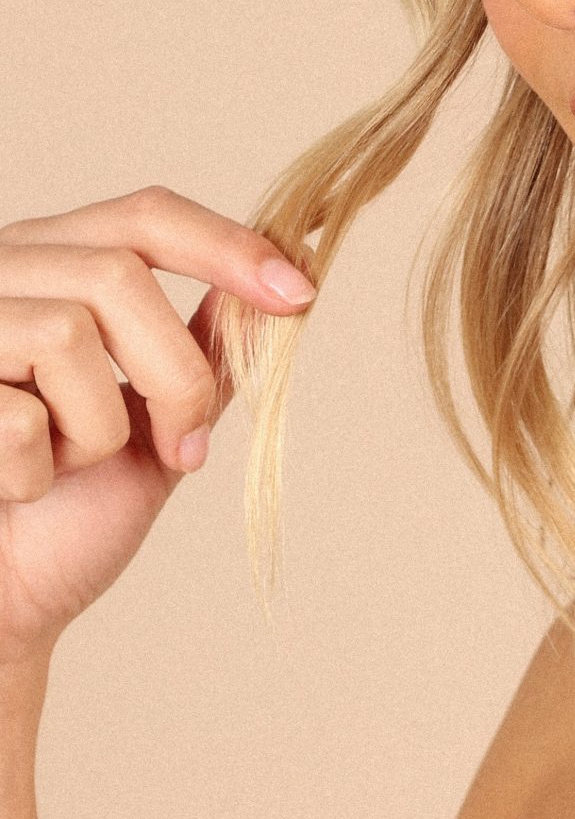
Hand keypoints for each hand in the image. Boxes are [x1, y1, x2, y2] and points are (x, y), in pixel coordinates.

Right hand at [0, 185, 315, 668]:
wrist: (5, 602)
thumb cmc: (67, 517)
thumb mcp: (159, 425)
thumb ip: (204, 354)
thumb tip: (277, 285)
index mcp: (56, 268)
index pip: (145, 216)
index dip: (227, 246)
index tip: (300, 296)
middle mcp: (2, 277)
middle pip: (118, 273)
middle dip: (176, 374)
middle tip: (183, 448)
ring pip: (68, 336)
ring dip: (97, 431)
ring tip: (67, 466)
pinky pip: (18, 415)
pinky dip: (38, 472)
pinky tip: (15, 489)